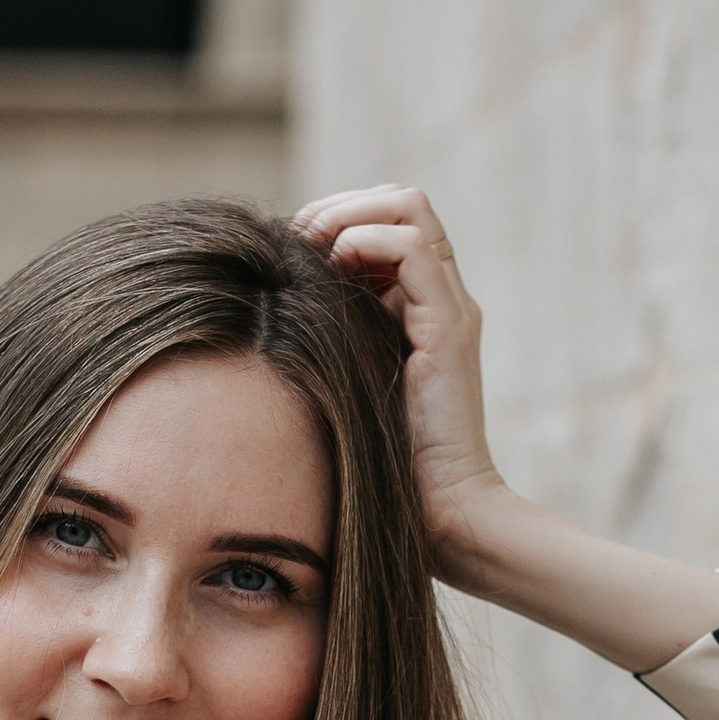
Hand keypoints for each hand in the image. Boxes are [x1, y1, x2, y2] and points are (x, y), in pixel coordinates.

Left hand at [293, 183, 507, 591]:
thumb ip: (326, 350)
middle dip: (340, 205)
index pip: (384, 226)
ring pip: (410, 208)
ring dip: (351, 212)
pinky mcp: (450, 328)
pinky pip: (413, 248)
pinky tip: (332, 268)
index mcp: (418, 310)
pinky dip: (366, 241)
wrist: (441, 515)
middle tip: (294, 235)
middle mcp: (440, 300)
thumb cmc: (384, 470)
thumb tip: (268, 318)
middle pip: (401, 203)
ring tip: (310, 243)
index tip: (287, 247)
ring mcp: (450, 309)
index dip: (335, 220)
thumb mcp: (343, 392)